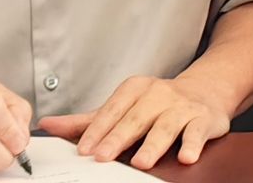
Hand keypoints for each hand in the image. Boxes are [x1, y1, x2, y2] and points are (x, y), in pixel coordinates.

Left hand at [40, 75, 230, 168]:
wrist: (204, 91)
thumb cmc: (156, 103)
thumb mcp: (122, 106)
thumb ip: (86, 120)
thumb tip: (48, 125)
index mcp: (135, 89)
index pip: (113, 110)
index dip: (98, 130)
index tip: (84, 149)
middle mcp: (158, 95)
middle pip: (136, 118)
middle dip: (119, 138)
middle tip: (103, 157)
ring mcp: (181, 107)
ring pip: (166, 126)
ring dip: (153, 144)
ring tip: (141, 162)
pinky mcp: (203, 119)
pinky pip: (197, 132)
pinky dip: (192, 144)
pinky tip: (186, 156)